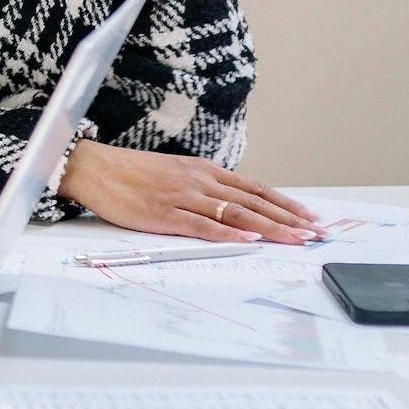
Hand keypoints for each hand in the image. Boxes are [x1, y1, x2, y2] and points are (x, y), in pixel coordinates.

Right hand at [58, 142, 320, 244]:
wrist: (92, 167)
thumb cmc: (130, 173)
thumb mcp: (173, 173)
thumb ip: (202, 187)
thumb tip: (230, 205)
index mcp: (202, 170)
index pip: (254, 188)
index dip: (285, 203)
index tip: (309, 216)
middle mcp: (199, 180)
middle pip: (253, 201)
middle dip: (288, 218)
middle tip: (316, 232)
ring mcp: (182, 197)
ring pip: (236, 213)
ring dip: (270, 228)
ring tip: (296, 239)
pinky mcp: (164, 214)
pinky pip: (203, 225)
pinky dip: (229, 233)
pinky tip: (249, 240)